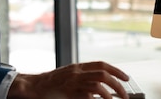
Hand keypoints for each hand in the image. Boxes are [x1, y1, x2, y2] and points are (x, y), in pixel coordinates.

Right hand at [8, 61, 130, 98]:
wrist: (34, 86)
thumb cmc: (51, 83)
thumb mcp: (67, 75)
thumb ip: (82, 77)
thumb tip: (101, 83)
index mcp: (77, 67)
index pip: (101, 65)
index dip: (116, 70)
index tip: (126, 78)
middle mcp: (76, 73)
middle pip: (103, 74)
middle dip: (117, 84)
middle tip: (125, 95)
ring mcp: (73, 83)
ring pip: (98, 85)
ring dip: (111, 94)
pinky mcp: (69, 93)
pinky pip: (88, 96)